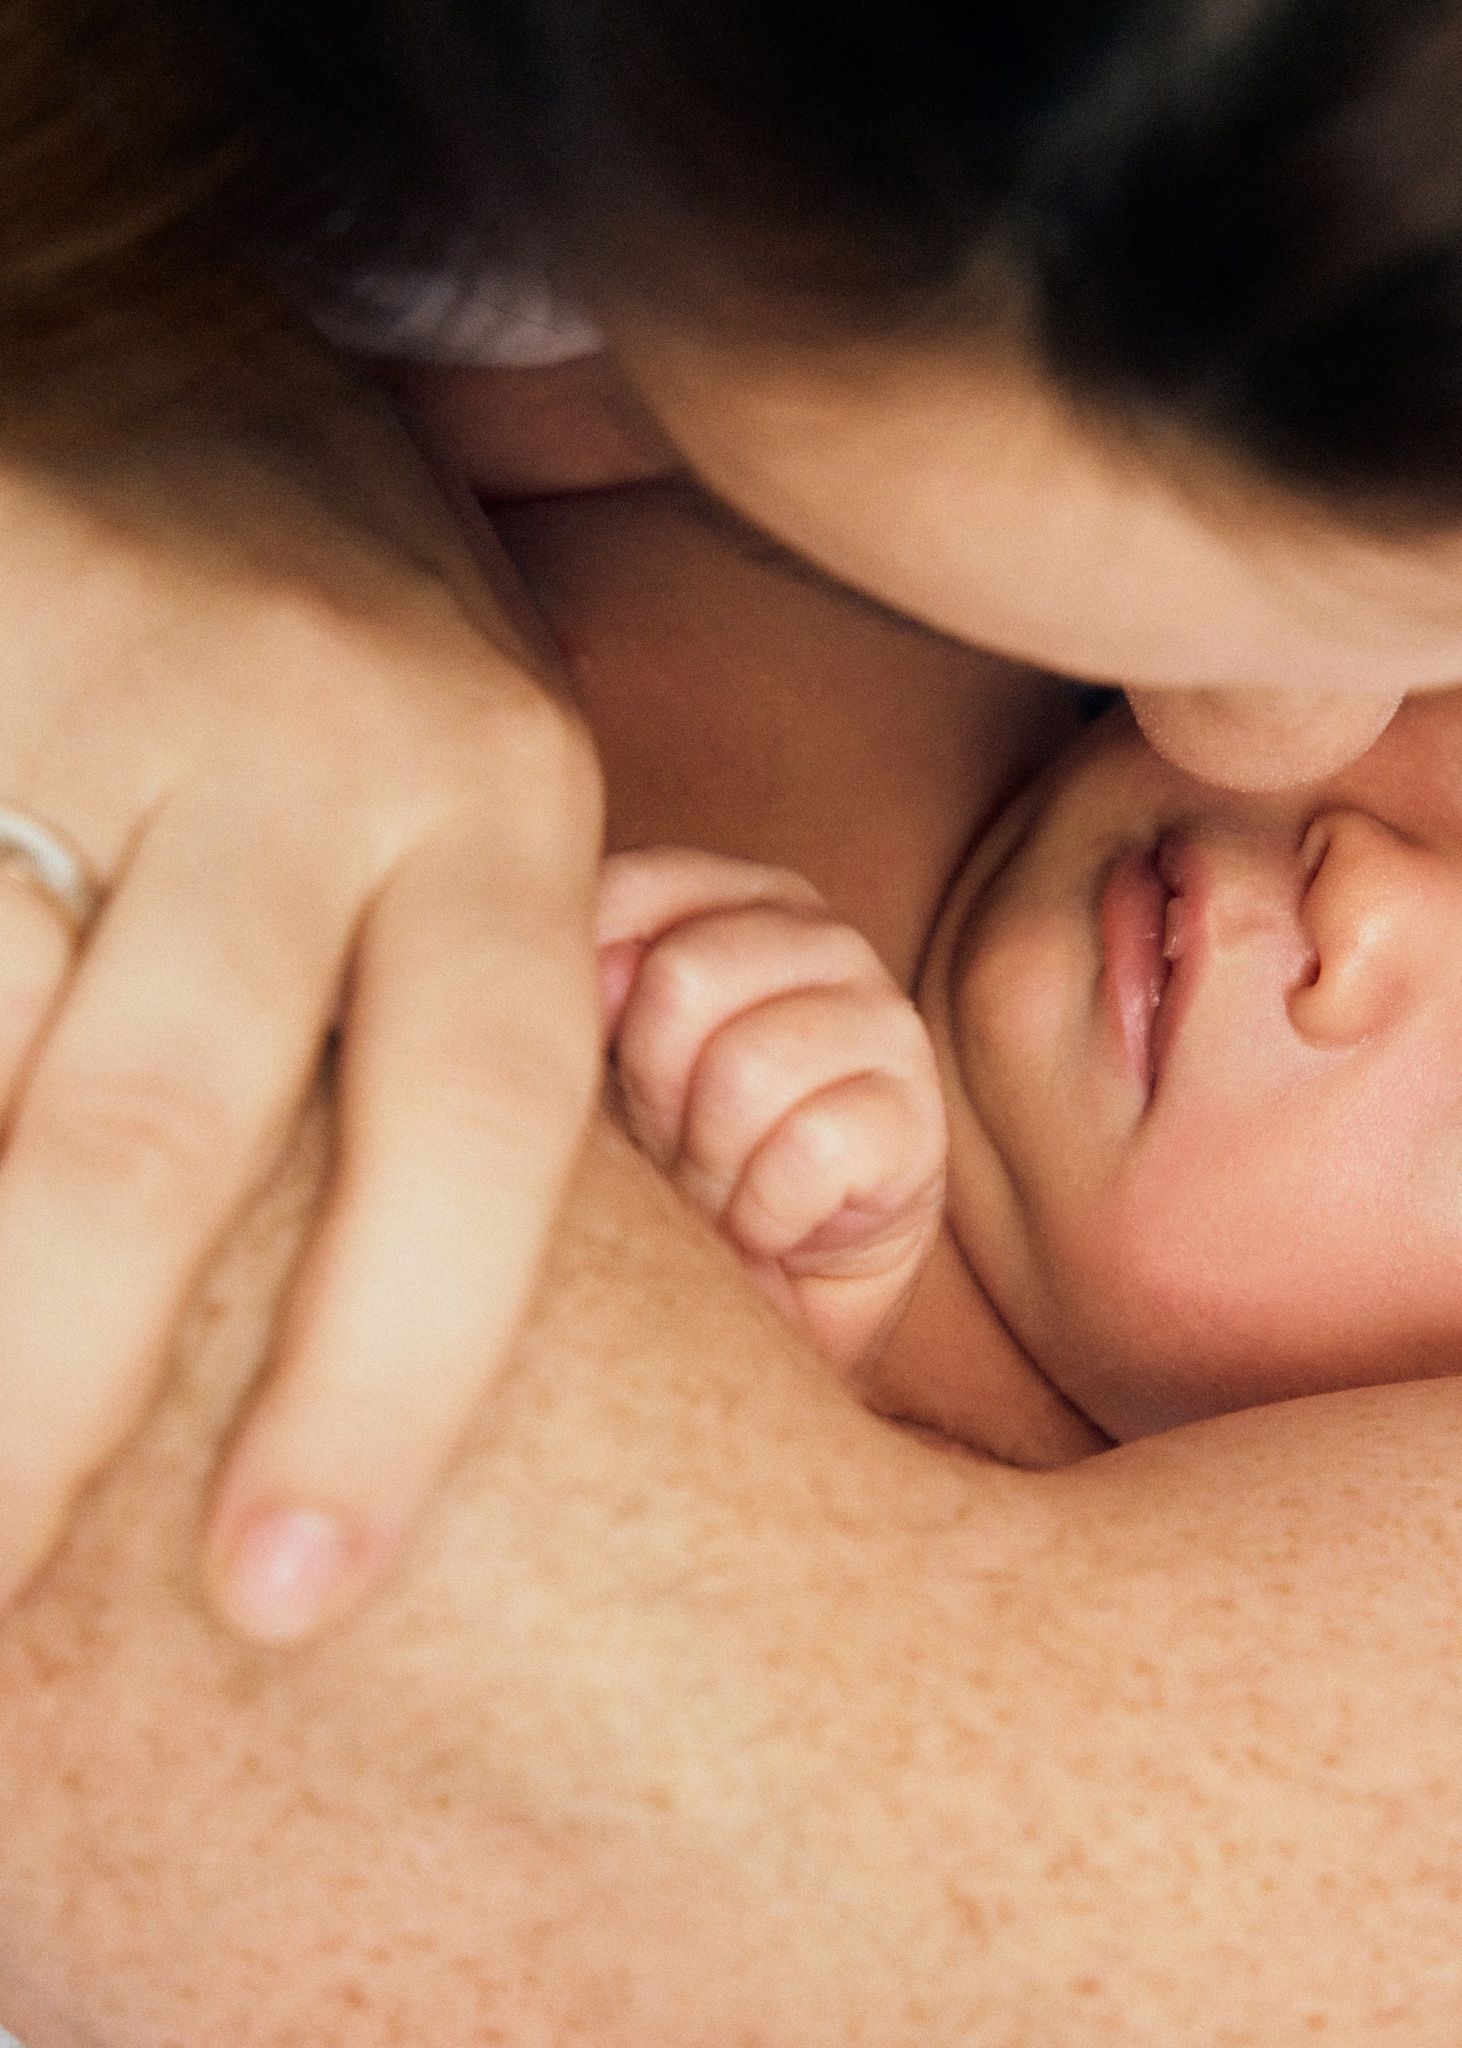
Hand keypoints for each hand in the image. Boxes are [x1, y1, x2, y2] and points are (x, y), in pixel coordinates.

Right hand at [0, 354, 603, 1644]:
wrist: (162, 340)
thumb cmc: (347, 636)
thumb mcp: (473, 793)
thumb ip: (448, 1015)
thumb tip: (403, 1324)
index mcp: (501, 798)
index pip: (480, 1125)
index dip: (393, 1374)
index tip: (296, 1592)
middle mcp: (312, 743)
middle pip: (158, 1130)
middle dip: (47, 1397)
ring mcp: (82, 681)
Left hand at [599, 848, 944, 1373]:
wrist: (755, 1301)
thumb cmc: (667, 1167)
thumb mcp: (596, 1065)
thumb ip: (584, 991)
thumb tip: (605, 972)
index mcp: (735, 900)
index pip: (632, 894)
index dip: (593, 1008)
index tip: (606, 1073)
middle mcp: (822, 940)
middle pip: (684, 978)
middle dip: (654, 1094)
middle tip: (671, 1147)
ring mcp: (886, 1024)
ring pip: (748, 1067)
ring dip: (711, 1163)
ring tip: (718, 1188)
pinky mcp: (920, 1123)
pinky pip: (809, 1152)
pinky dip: (765, 1214)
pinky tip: (773, 1223)